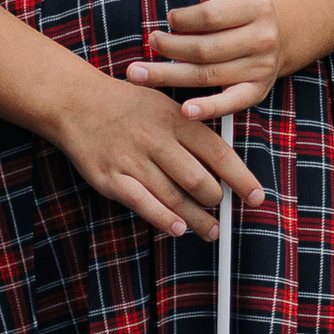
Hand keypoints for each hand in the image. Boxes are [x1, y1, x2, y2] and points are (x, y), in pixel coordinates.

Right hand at [50, 67, 264, 240]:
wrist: (77, 103)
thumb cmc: (129, 106)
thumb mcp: (167, 105)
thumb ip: (194, 129)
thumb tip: (225, 161)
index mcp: (177, 120)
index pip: (218, 153)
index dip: (240, 178)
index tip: (256, 196)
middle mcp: (157, 140)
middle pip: (198, 179)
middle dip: (215, 200)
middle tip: (223, 211)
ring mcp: (132, 160)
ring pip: (173, 196)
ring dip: (196, 218)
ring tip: (210, 230)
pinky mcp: (110, 178)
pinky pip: (142, 204)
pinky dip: (163, 219)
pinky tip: (178, 229)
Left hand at [123, 0, 288, 119]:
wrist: (278, 34)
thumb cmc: (241, 6)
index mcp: (258, 7)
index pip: (210, 15)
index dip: (182, 19)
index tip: (171, 19)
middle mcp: (263, 38)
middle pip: (204, 49)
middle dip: (170, 47)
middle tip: (153, 42)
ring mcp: (261, 67)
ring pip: (207, 75)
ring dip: (168, 75)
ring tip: (139, 73)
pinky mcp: (256, 90)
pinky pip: (231, 102)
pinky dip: (208, 108)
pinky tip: (186, 111)